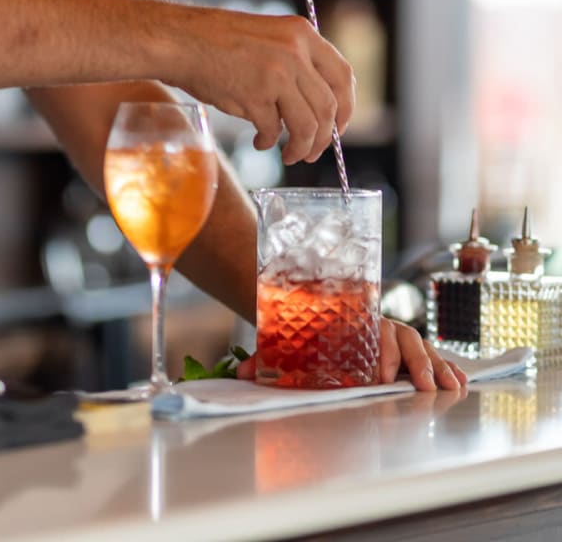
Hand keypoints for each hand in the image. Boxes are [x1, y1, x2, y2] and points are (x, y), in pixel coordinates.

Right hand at [173, 9, 354, 164]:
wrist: (180, 40)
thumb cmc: (216, 41)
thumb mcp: (268, 37)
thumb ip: (294, 61)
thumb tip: (314, 103)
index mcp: (302, 34)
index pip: (342, 76)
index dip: (346, 107)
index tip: (338, 126)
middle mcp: (295, 52)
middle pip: (328, 107)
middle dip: (324, 137)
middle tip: (312, 151)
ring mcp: (277, 74)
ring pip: (307, 125)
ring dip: (301, 147)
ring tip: (289, 155)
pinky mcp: (255, 95)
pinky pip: (273, 129)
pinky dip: (269, 142)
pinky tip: (259, 142)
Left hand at [235, 319, 468, 390]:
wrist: (315, 316)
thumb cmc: (305, 336)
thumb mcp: (288, 347)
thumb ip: (269, 360)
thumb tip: (242, 375)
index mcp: (352, 326)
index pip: (369, 336)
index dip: (378, 355)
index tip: (380, 376)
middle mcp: (378, 329)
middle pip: (402, 339)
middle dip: (414, 362)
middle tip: (420, 386)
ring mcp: (395, 339)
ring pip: (421, 346)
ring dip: (437, 366)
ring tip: (450, 387)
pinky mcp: (407, 352)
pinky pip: (431, 355)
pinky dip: (447, 366)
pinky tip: (460, 382)